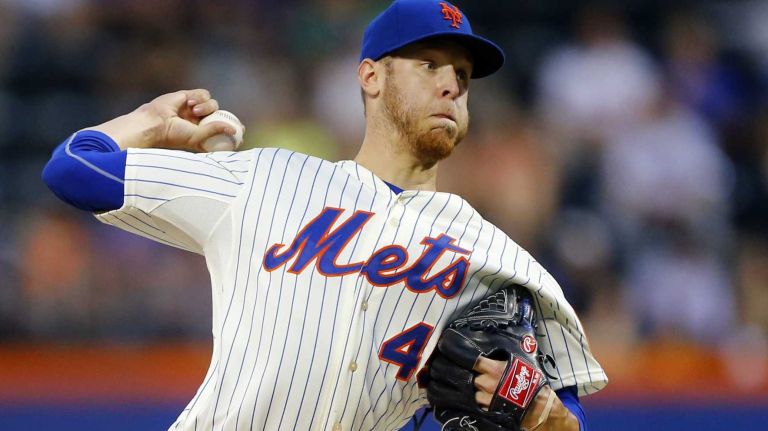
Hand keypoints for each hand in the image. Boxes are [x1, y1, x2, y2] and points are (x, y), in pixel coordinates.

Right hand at [86, 89, 235, 151]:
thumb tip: (234, 130)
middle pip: (219, 113)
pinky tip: (191, 104)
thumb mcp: (196, 137)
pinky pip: (203, 93)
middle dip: (225, 115)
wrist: (154, 124)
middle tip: (232, 121)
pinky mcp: (187, 96)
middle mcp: (199, 120)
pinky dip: (200, 98)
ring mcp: (193, 108)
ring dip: (207, 106)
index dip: (232, 126)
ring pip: (212, 103)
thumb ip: (214, 131)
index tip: (242, 130)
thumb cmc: (172, 135)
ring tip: (194, 112)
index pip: (221, 127)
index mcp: (201, 132)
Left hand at [473, 357, 578, 430]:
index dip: (474, 362)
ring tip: (492, 393)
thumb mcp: (521, 367)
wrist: (541, 408)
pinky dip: (486, 404)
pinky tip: (494, 402)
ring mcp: (488, 399)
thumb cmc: (534, 385)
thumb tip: (495, 357)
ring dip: (482, 393)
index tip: (474, 362)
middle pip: (476, 379)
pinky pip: (482, 406)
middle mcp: (489, 383)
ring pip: (476, 394)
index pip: (477, 362)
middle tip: (489, 380)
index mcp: (496, 370)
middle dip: (481, 379)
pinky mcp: (490, 411)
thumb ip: (505, 362)